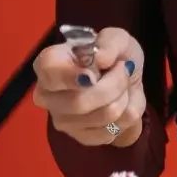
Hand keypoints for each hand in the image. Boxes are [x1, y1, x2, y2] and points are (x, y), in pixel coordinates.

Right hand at [32, 26, 145, 148]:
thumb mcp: (116, 38)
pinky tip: (121, 102)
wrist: (125, 79)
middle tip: (124, 68)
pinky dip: (127, 113)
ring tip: (124, 84)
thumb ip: (109, 43)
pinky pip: (114, 130)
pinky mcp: (82, 138)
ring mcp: (64, 121)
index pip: (49, 72)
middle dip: (114, 84)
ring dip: (124, 96)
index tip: (93, 75)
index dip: (70, 76)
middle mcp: (48, 97)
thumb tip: (100, 59)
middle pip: (80, 102)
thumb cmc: (112, 53)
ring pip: (103, 116)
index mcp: (48, 65)